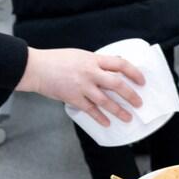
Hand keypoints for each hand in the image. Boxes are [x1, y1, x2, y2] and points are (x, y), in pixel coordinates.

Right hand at [15, 48, 145, 126]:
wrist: (35, 68)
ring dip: (118, 111)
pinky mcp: (72, 97)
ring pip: (105, 101)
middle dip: (131, 95)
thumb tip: (114, 69)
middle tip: (139, 103)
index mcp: (93, 59)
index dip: (134, 72)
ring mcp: (81, 86)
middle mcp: (90, 72)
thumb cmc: (57, 60)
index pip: (121, 64)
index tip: (142, 81)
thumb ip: (96, 62)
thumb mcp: (81, 55)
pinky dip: (100, 117)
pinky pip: (90, 110)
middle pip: (117, 84)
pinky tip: (107, 123)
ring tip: (128, 118)